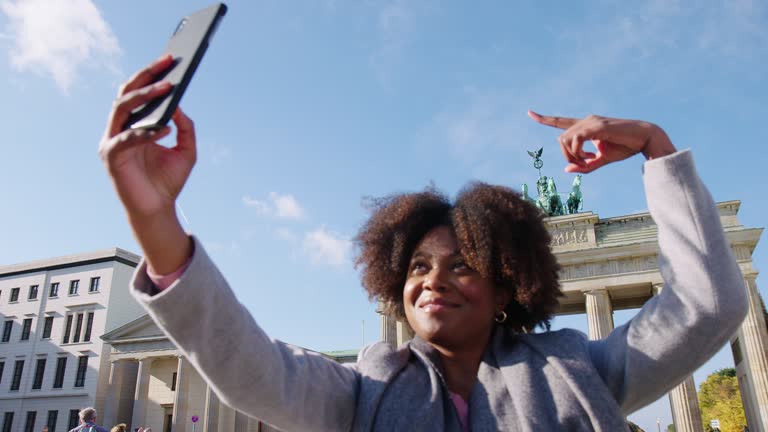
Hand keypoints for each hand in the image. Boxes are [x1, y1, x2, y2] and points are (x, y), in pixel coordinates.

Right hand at [98, 54, 196, 218]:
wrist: (159, 209)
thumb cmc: (169, 180)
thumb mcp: (186, 149)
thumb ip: (185, 127)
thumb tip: (178, 104)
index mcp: (134, 125)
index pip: (138, 93)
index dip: (152, 75)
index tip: (170, 60)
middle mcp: (119, 129)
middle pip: (127, 94)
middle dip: (146, 76)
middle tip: (166, 64)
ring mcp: (112, 142)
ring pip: (122, 109)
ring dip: (144, 97)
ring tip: (166, 88)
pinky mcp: (111, 157)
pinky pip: (126, 139)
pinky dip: (145, 133)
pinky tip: (165, 129)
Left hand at [528, 111, 675, 172]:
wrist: (645, 139)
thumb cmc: (625, 147)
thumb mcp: (602, 160)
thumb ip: (585, 165)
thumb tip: (566, 169)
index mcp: (586, 126)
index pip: (561, 121)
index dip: (545, 119)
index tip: (530, 113)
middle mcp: (586, 121)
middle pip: (560, 139)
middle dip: (566, 155)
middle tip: (584, 164)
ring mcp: (591, 122)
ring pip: (565, 139)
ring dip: (573, 155)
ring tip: (589, 161)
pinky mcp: (597, 126)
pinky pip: (576, 139)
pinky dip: (578, 152)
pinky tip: (590, 157)